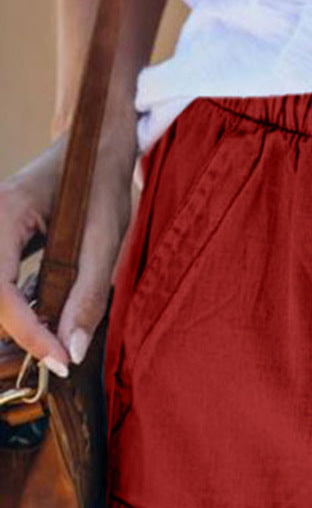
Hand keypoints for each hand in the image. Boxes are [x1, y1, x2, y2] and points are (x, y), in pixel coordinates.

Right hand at [0, 125, 136, 373]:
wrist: (95, 145)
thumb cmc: (102, 184)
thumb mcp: (106, 242)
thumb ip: (88, 296)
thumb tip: (72, 349)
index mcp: (4, 215)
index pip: (0, 291)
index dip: (27, 333)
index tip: (58, 362)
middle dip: (19, 333)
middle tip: (57, 360)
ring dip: (19, 322)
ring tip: (54, 346)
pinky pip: (1, 282)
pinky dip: (20, 307)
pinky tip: (46, 321)